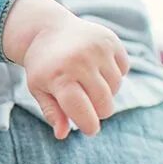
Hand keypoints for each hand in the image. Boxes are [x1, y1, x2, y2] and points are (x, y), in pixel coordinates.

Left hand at [3, 0, 128, 137]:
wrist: (48, 28)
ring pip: (116, 89)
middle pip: (105, 105)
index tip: (89, 129)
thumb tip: (62, 135)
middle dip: (98, 110)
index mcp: (58, 77)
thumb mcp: (38, 88)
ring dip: (105, 90)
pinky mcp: (111, 40)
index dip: (89, 126)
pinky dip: (113, 73)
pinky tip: (97, 65)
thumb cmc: (43, 65)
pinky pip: (123, 70)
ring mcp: (97, 49)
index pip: (83, 112)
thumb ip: (52, 112)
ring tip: (87, 80)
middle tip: (86, 102)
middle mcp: (80, 61)